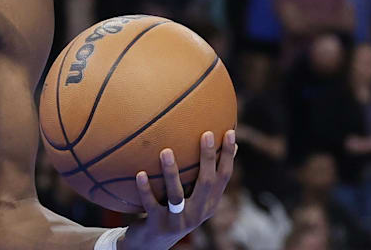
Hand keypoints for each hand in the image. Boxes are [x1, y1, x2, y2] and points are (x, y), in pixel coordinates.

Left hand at [118, 130, 236, 249]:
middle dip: (208, 158)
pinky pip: (151, 205)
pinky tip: (139, 173)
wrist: (152, 244)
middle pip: (207, 183)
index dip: (228, 156)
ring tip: (165, 150)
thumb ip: (198, 177)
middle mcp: (198, 213)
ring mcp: (179, 221)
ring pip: (177, 195)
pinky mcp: (159, 225)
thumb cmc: (172, 211)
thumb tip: (210, 142)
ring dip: (171, 173)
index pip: (224, 177)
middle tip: (206, 133)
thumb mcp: (189, 197)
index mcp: (208, 203)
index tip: (230, 132)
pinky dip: (145, 189)